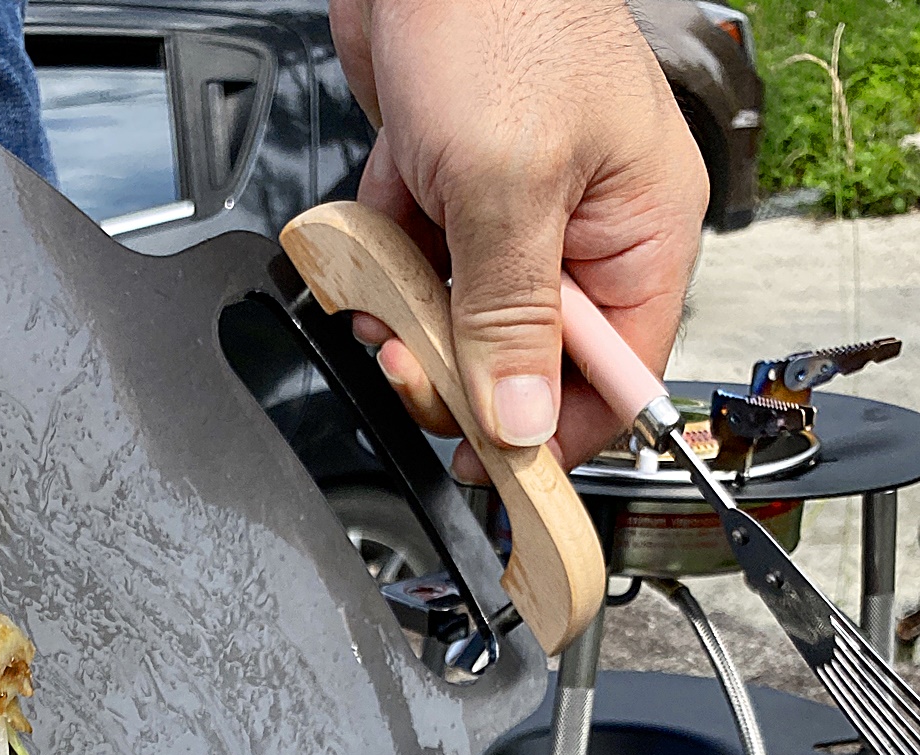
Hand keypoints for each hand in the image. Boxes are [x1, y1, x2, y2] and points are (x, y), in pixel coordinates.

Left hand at [329, 0, 705, 481]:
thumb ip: (511, 313)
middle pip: (524, 357)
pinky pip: (414, 261)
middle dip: (458, 370)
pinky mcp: (448, 185)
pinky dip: (380, 264)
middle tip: (410, 363)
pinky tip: (360, 249)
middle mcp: (579, 228)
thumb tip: (522, 419)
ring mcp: (510, 207)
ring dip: (408, 318)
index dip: (553, 432)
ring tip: (379, 296)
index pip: (613, 375)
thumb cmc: (498, 22)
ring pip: (458, 316)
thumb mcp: (509, 187)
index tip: (491, 466)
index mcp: (637, 231)